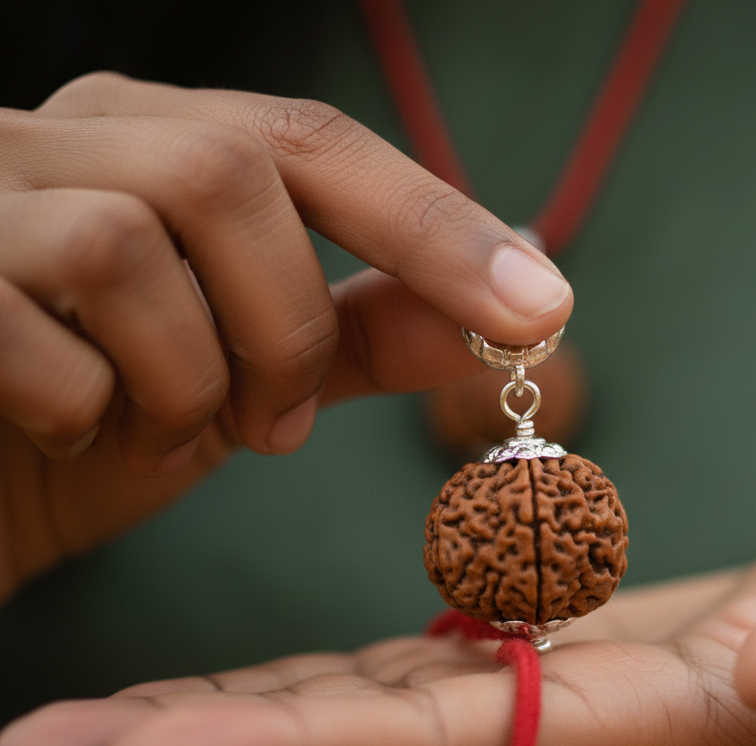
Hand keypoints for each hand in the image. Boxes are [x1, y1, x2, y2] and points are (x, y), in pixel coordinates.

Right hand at [0, 72, 571, 597]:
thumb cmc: (109, 424)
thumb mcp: (252, 380)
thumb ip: (366, 335)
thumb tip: (519, 305)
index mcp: (154, 141)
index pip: (315, 144)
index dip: (435, 226)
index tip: (542, 308)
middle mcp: (63, 137)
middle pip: (229, 175)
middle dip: (287, 326)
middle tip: (275, 424)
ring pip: (128, 245)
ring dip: (189, 379)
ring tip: (168, 434)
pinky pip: (37, 334)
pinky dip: (89, 414)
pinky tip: (75, 435)